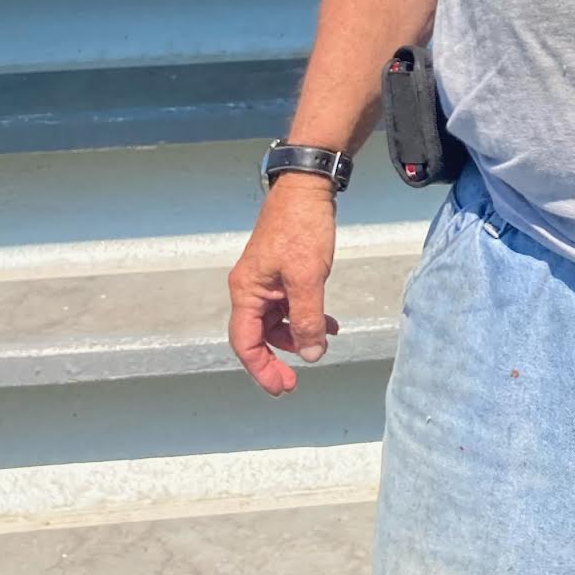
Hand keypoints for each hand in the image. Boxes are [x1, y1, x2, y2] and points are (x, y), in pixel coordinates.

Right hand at [227, 174, 338, 394]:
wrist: (308, 187)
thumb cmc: (302, 228)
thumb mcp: (308, 278)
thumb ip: (308, 319)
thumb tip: (312, 354)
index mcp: (247, 291)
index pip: (245, 342)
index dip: (261, 369)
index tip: (283, 387)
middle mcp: (250, 288)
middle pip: (259, 335)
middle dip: (279, 357)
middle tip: (297, 379)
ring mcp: (266, 279)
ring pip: (277, 320)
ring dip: (298, 334)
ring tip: (325, 340)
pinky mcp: (281, 271)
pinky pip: (289, 303)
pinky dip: (306, 315)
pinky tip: (329, 322)